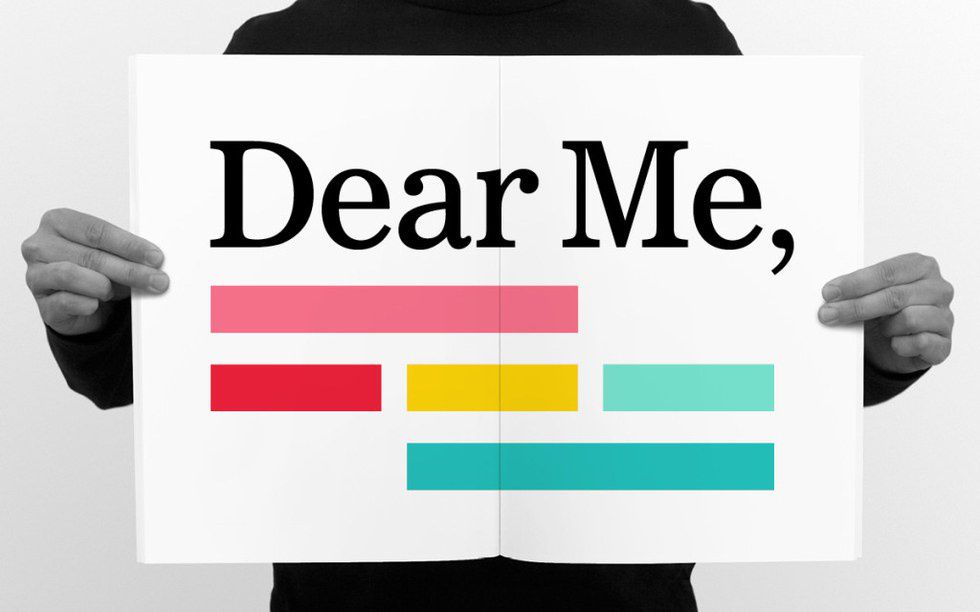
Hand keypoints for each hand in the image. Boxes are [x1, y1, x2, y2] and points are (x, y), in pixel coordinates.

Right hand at [21, 208, 169, 335]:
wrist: (80, 306)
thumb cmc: (95, 271)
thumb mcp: (110, 254)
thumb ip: (125, 252)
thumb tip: (154, 261)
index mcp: (59, 222)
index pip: (97, 231)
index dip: (129, 245)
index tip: (156, 257)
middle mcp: (40, 245)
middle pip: (90, 256)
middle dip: (130, 270)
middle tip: (158, 280)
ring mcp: (36, 275)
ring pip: (72, 276)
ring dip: (106, 286)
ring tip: (121, 291)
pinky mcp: (41, 304)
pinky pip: (66, 302)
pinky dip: (88, 304)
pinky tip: (98, 304)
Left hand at [818, 253, 953, 373]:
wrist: (898, 345)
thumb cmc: (883, 313)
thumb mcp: (870, 295)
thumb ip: (857, 290)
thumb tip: (829, 295)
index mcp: (921, 267)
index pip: (887, 272)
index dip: (855, 283)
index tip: (829, 293)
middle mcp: (938, 289)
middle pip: (894, 296)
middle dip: (856, 307)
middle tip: (828, 314)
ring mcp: (945, 316)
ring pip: (909, 319)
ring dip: (886, 327)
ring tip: (880, 329)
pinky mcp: (944, 344)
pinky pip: (920, 343)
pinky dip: (900, 345)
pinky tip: (894, 344)